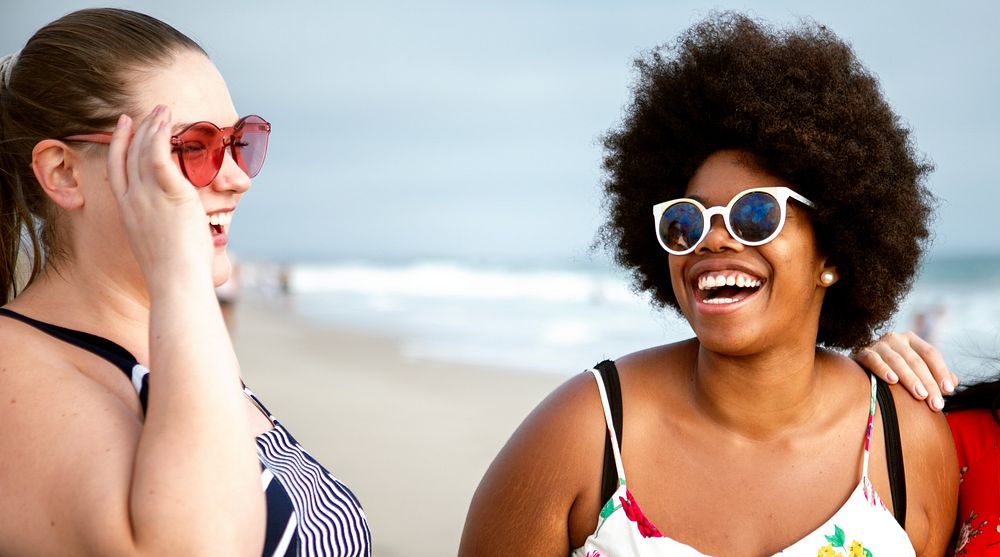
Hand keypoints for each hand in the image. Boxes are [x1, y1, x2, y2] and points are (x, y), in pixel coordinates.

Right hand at [106, 107, 213, 287]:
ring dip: (153, 126)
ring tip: (163, 110)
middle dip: (137, 130)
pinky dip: (161, 134)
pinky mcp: (170, 192)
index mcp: (127, 211)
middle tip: (147, 112)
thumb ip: (162, 226)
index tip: (124, 127)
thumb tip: (180, 225)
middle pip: (129, 154)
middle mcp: (133, 199)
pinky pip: (160, 155)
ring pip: (145, 150)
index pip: (117, 170)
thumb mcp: (158, 244)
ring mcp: (149, 195)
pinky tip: (167, 121)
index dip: (119, 145)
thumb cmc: (174, 271)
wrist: (176, 279)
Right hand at [853, 331, 958, 411]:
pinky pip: (874, 360)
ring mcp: (879, 344)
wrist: (859, 370)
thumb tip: (954, 382)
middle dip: (928, 382)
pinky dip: (883, 369)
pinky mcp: (863, 352)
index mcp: (911, 339)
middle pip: (916, 360)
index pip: (931, 353)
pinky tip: (892, 380)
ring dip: (910, 379)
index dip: (941, 371)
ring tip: (920, 395)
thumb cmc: (892, 370)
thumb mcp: (914, 369)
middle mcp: (896, 338)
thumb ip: (934, 374)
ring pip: (897, 361)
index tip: (949, 390)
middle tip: (935, 402)